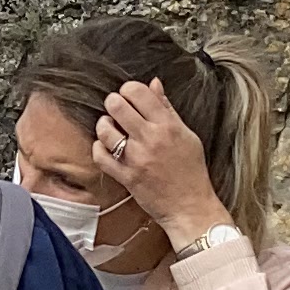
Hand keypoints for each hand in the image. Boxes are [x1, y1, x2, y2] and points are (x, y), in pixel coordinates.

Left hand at [91, 87, 209, 208]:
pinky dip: (98, 148)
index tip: (129, 97)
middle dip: (113, 103)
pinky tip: (106, 147)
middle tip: (117, 110)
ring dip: (104, 126)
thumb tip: (153, 83)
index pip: (138, 92)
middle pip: (116, 105)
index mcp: (168, 126)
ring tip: (111, 128)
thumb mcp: (187, 135)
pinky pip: (99, 155)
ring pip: (104, 129)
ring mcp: (136, 158)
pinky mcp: (125, 176)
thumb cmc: (191, 170)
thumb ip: (167, 108)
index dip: (128, 90)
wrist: (190, 206)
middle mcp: (151, 139)